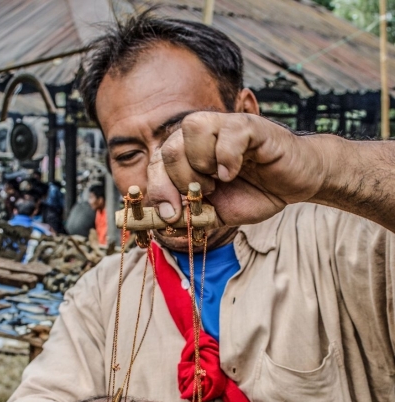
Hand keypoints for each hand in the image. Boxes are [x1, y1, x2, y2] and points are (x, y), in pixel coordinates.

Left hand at [147, 111, 325, 226]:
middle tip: (201, 196)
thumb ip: (194, 216)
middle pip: (169, 147)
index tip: (169, 216)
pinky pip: (228, 132)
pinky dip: (226, 156)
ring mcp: (225, 127)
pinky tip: (233, 172)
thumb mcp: (219, 213)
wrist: (295, 184)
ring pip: (192, 127)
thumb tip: (165, 224)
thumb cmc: (257, 193)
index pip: (157, 164)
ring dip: (200, 162)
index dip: (157, 190)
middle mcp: (203, 137)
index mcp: (190, 156)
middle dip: (178, 181)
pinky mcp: (250, 125)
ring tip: (219, 180)